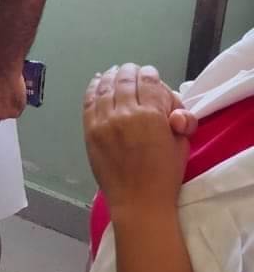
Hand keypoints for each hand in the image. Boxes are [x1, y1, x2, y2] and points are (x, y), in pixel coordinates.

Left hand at [83, 64, 194, 215]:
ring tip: (115, 71)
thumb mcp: (181, 145)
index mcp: (151, 115)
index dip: (150, 74)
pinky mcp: (90, 130)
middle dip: (131, 71)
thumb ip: (179, 120)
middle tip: (132, 70)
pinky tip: (97, 81)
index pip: (149, 81)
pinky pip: (89, 101)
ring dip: (112, 76)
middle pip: (126, 79)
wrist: (138, 201)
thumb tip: (172, 107)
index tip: (150, 74)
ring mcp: (104, 121)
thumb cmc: (164, 175)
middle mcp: (126, 113)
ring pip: (106, 86)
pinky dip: (93, 87)